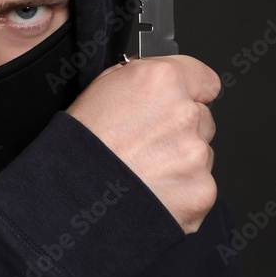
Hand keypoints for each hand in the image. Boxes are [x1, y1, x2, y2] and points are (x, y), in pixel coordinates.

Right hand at [66, 55, 220, 233]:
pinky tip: (152, 189)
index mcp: (162, 81)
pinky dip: (181, 190)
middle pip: (202, 118)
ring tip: (144, 169)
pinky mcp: (201, 190)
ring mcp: (196, 155)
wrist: (70, 197)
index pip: (205, 80)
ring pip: (201, 152)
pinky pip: (200, 185)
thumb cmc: (80, 145)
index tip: (181, 102)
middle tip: (147, 143)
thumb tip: (161, 79)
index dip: (190, 92)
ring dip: (181, 160)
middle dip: (182, 129)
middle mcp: (184, 114)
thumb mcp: (102, 89)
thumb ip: (143, 78)